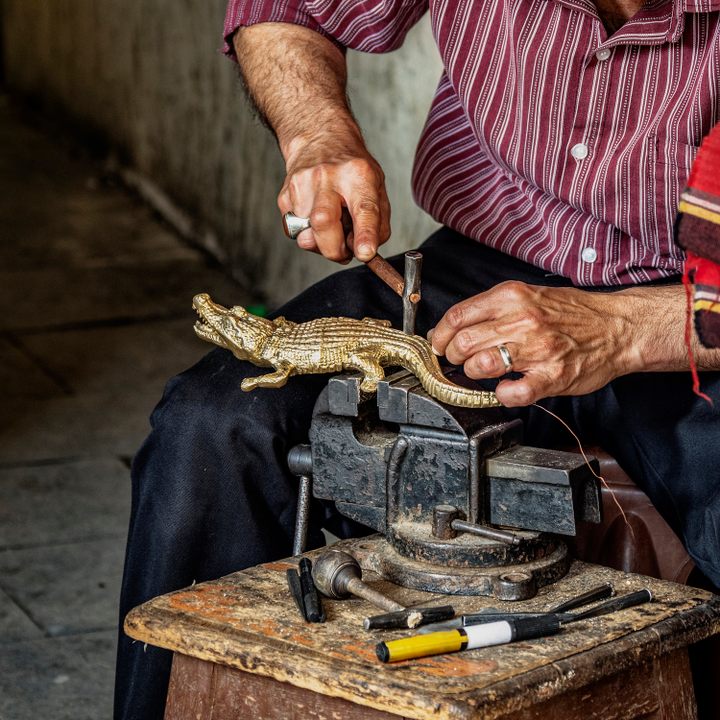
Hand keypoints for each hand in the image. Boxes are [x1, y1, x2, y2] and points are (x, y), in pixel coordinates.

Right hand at [277, 129, 390, 263]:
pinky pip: (295, 232)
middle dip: (333, 249)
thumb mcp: (377, 189)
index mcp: (358, 175)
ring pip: (307, 234)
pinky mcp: (285, 196)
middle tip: (344, 252)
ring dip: (322, 241)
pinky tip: (315, 215)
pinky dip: (308, 233)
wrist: (319, 139)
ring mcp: (302, 185)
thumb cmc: (352, 169)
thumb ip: (377, 224)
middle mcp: (328, 177)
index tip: (365, 253)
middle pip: (323, 222)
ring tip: (331, 222)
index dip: (365, 235)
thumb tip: (361, 252)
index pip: (363, 209)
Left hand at [429, 281, 638, 406]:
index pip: (458, 317)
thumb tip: (454, 327)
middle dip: (452, 357)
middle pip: (463, 344)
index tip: (438, 345)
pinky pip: (512, 393)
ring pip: (480, 366)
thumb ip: (493, 309)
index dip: (440, 335)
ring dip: (472, 374)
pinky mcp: (551, 377)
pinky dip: (502, 394)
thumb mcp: (529, 295)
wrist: (619, 327)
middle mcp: (522, 321)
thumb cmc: (572, 313)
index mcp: (512, 297)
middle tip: (457, 361)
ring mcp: (537, 350)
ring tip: (481, 372)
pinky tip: (506, 388)